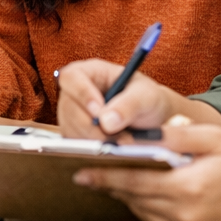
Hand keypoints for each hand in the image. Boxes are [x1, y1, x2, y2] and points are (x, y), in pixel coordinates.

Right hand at [55, 60, 181, 139]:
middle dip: (91, 126)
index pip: (72, 77)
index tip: (98, 113)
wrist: (151, 119)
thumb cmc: (148, 99)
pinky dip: (92, 149)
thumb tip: (107, 122)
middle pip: (68, 107)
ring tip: (120, 142)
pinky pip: (75, 142)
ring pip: (70, 127)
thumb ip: (129, 105)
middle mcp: (76, 91)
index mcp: (90, 72)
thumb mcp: (146, 96)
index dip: (81, 94)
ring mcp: (73, 113)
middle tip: (115, 137)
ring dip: (93, 140)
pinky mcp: (75, 132)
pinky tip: (112, 148)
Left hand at [73, 121, 220, 220]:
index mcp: (188, 188)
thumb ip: (175, 137)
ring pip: (144, 215)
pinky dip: (149, 212)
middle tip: (90, 172)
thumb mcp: (212, 138)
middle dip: (113, 185)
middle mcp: (186, 216)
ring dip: (131, 197)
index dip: (105, 176)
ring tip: (118, 180)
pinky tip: (149, 196)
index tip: (80, 171)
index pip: (134, 181)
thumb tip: (140, 136)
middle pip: (135, 199)